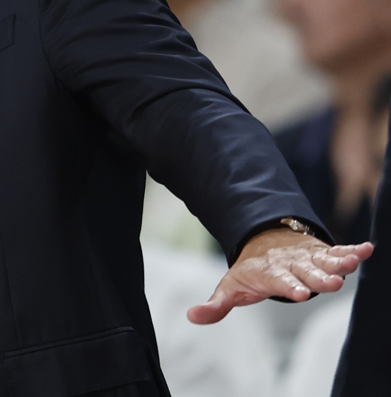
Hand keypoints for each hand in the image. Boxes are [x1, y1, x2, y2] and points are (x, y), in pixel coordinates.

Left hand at [187, 228, 372, 324]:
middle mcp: (290, 263)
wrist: (263, 242)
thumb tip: (192, 316)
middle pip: (306, 272)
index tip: (299, 294)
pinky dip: (352, 251)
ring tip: (352, 265)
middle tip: (334, 284)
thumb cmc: (249, 272)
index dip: (289, 286)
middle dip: (319, 278)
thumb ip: (216, 304)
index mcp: (269, 273)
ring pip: (324, 261)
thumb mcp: (230, 287)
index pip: (279, 281)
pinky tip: (366, 250)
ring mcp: (307, 257)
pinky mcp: (321, 253)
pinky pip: (337, 251)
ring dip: (338, 263)